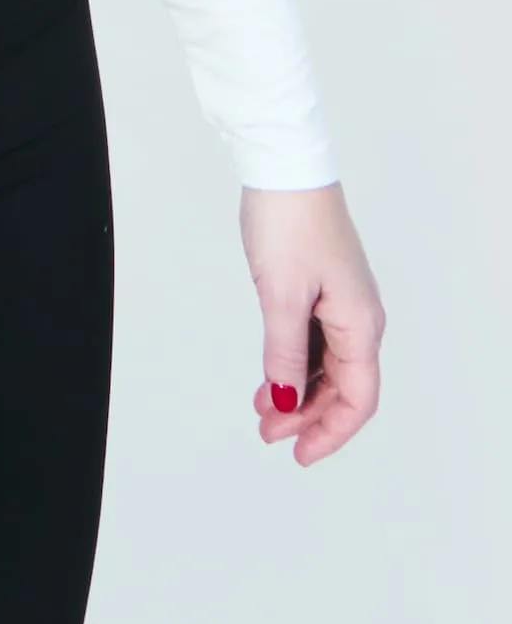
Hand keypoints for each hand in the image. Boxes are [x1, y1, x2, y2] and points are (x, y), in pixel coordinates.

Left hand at [242, 183, 380, 463]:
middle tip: (269, 434)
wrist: (286, 169)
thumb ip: (283, 354)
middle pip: (342, 387)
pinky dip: (293, 364)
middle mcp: (359, 318)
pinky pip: (313, 341)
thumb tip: (285, 401)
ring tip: (264, 411)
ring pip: (326, 366)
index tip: (301, 455)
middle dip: (308, 417)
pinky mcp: (322, 289)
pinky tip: (270, 376)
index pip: (358, 398)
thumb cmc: (290, 223)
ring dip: (297, 392)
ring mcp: (341, 303)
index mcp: (360, 324)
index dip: (331, 433)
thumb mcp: (281, 296)